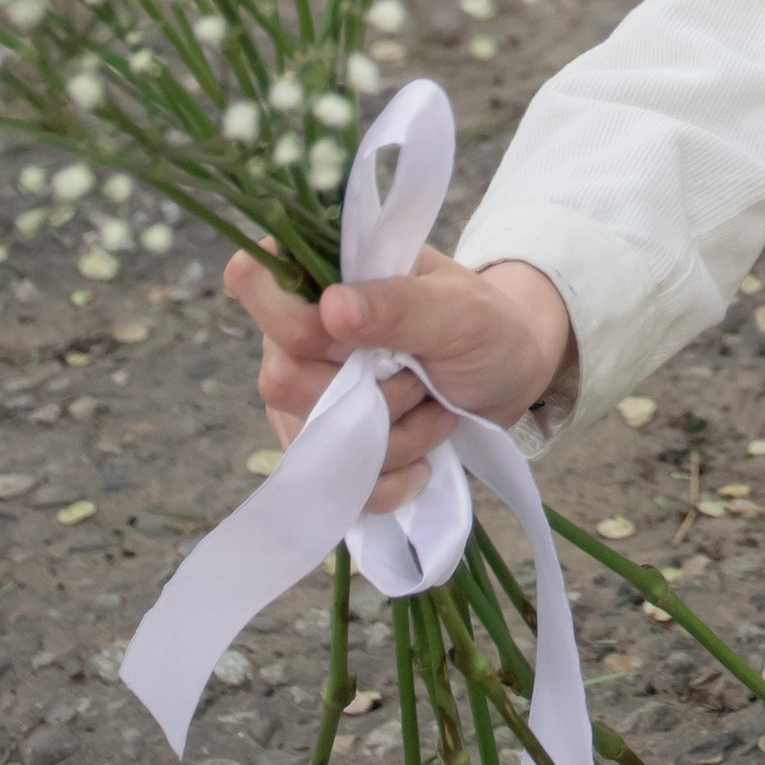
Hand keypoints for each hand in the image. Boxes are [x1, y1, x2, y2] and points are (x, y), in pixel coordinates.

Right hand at [224, 244, 572, 516]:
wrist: (510, 378)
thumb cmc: (484, 326)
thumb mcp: (458, 308)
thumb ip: (398, 304)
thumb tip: (331, 307)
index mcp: (326, 279)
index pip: (254, 278)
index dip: (283, 312)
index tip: (342, 334)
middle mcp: (300, 337)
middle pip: (283, 379)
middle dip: (366, 392)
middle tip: (420, 374)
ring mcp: (308, 397)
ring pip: (314, 440)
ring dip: (390, 437)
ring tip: (433, 406)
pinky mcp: (327, 449)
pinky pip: (336, 485)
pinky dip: (389, 481)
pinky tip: (423, 461)